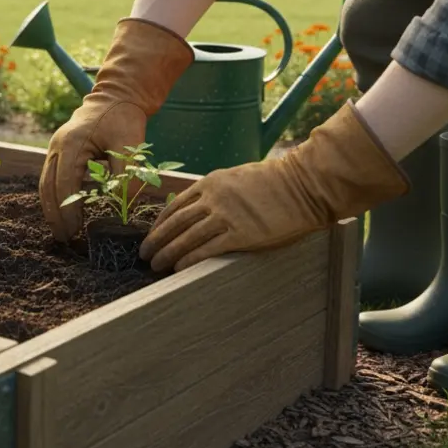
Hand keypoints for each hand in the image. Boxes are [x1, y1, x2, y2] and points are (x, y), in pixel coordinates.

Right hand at [40, 18, 193, 246]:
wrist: (116, 96)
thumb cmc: (123, 119)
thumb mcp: (129, 145)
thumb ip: (126, 174)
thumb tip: (123, 206)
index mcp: (72, 144)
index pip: (65, 184)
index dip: (68, 210)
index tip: (75, 231)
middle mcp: (57, 146)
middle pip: (48, 187)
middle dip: (54, 215)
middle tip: (64, 240)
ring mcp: (55, 148)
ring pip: (45, 184)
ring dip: (51, 208)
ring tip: (61, 232)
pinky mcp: (59, 151)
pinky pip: (50, 178)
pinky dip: (54, 197)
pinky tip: (64, 212)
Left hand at [139, 101, 409, 270]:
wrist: (302, 185)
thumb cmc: (274, 182)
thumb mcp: (236, 178)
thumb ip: (216, 191)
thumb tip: (201, 207)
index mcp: (209, 183)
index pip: (175, 206)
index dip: (160, 224)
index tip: (152, 235)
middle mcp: (212, 199)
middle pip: (175, 223)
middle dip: (157, 240)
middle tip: (145, 255)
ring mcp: (225, 216)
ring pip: (186, 238)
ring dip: (168, 253)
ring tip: (156, 266)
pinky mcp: (240, 234)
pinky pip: (207, 249)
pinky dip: (189, 260)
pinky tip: (179, 269)